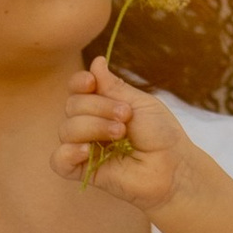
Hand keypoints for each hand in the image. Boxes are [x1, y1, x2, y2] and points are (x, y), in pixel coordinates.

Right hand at [52, 58, 188, 204]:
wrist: (173, 166)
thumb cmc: (162, 134)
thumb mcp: (140, 103)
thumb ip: (114, 86)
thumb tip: (96, 60)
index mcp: (102, 106)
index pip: (76, 89)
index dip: (78, 83)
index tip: (92, 83)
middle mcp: (90, 125)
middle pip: (71, 106)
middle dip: (98, 107)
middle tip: (126, 117)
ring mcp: (85, 148)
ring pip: (66, 130)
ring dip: (93, 127)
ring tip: (120, 134)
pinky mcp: (83, 171)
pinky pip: (58, 160)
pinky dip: (68, 152)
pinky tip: (88, 151)